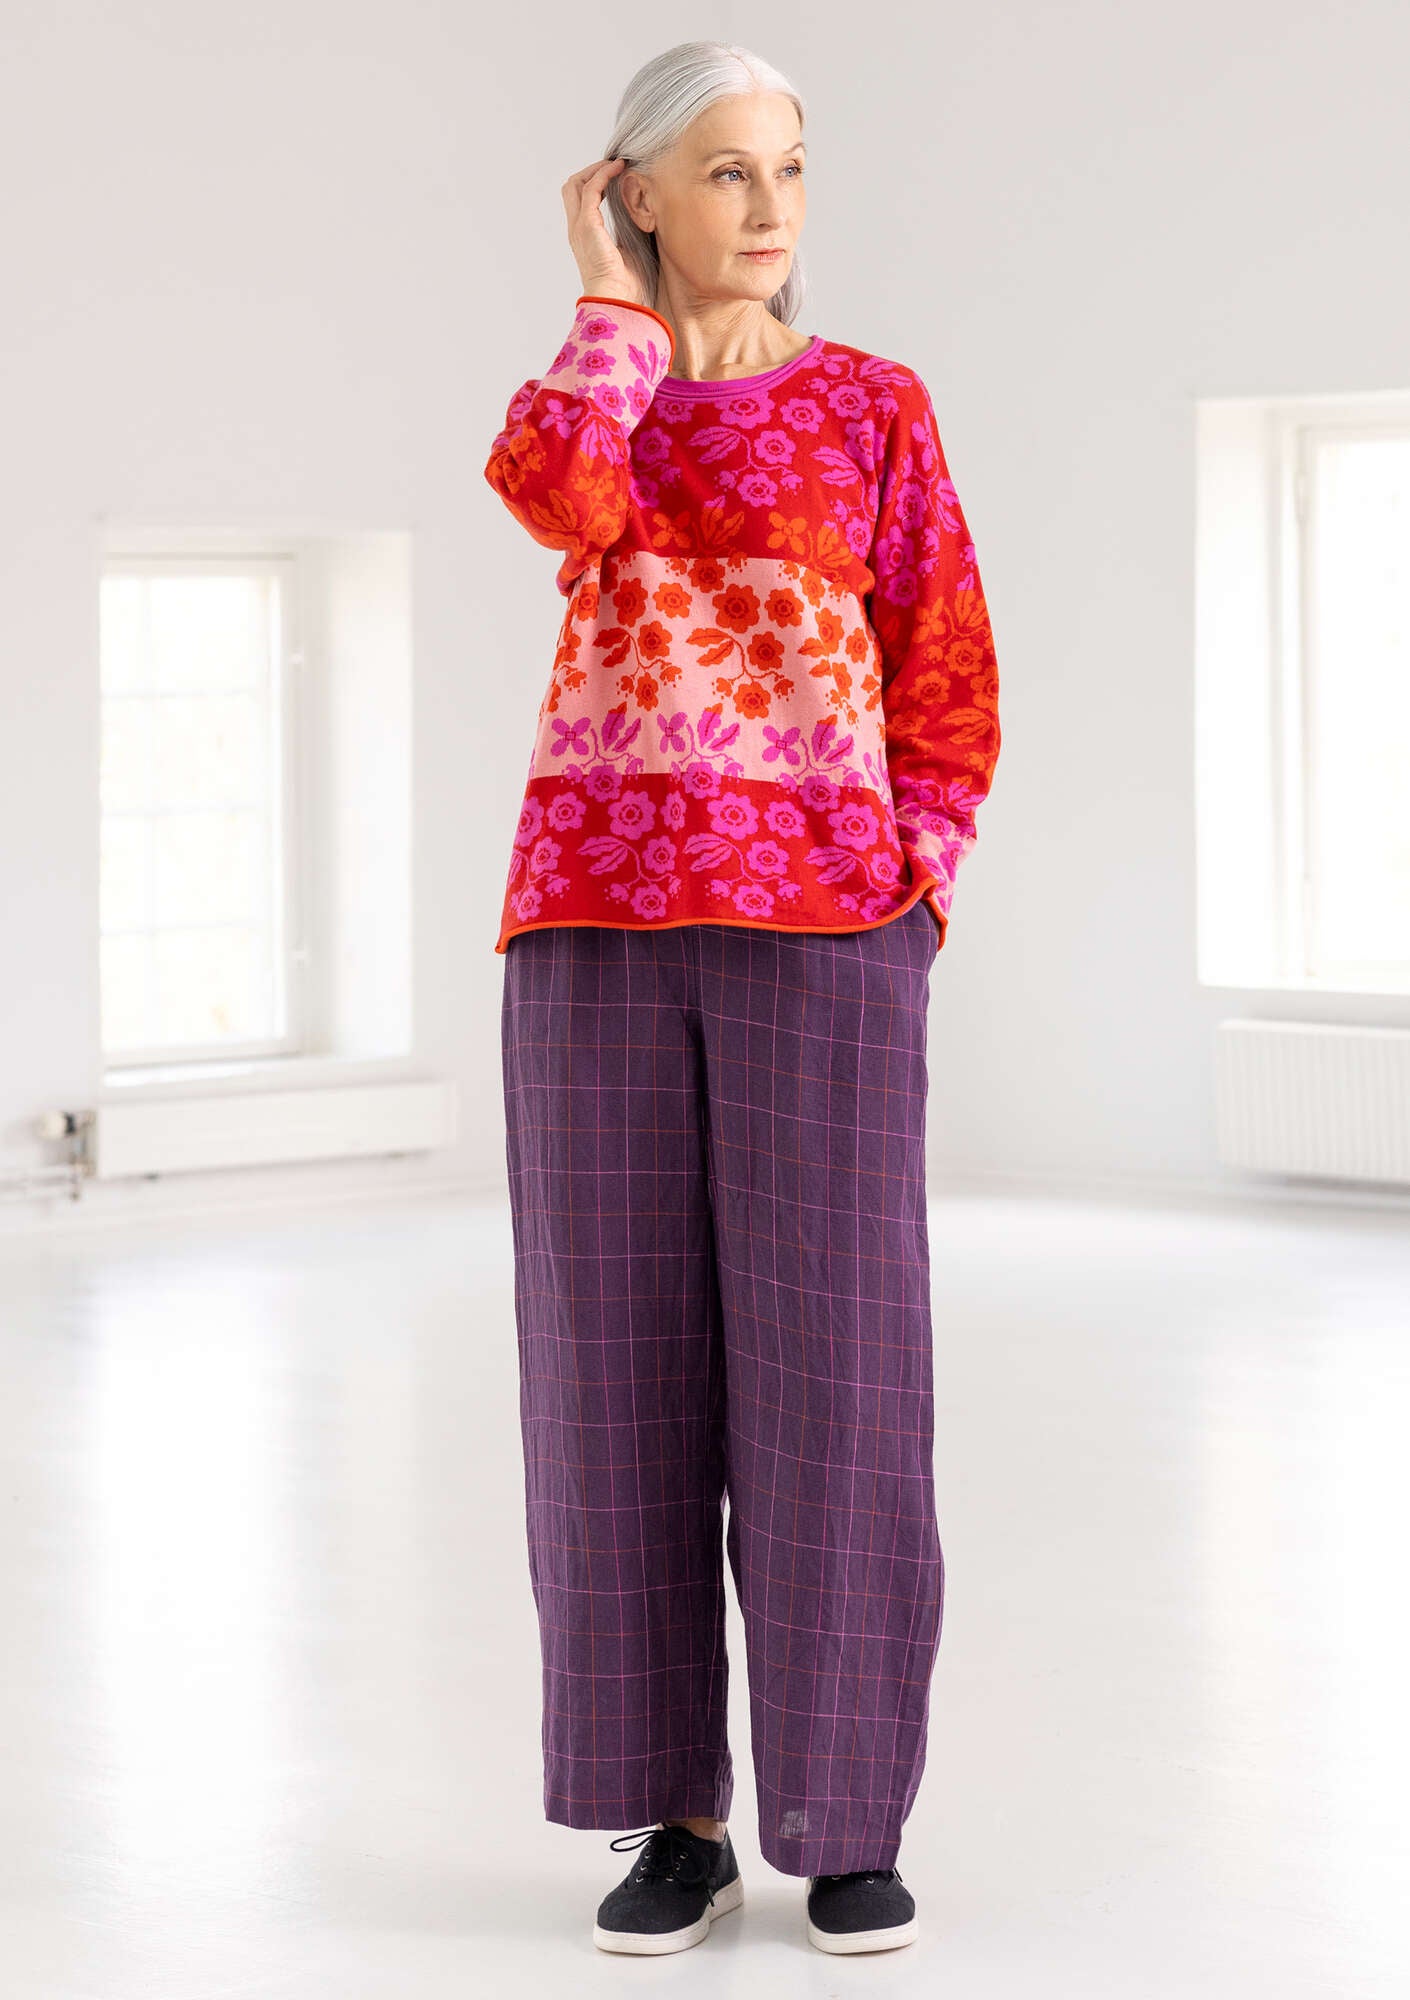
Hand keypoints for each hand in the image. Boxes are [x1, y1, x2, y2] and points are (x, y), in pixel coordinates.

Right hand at [562, 157, 643, 304]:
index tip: (616, 175)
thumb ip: (628, 233)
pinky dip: (604, 174)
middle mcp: (577, 230)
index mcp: (585, 238)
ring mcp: (580, 227)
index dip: (594, 183)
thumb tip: (645, 219)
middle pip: (572, 188)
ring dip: (596, 169)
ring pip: (576, 183)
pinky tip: (620, 169)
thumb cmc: (626, 286)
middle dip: (591, 171)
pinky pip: (592, 188)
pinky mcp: (587, 224)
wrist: (618, 300)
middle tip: (614, 166)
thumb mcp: (628, 252)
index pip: (580, 201)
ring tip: (617, 164)